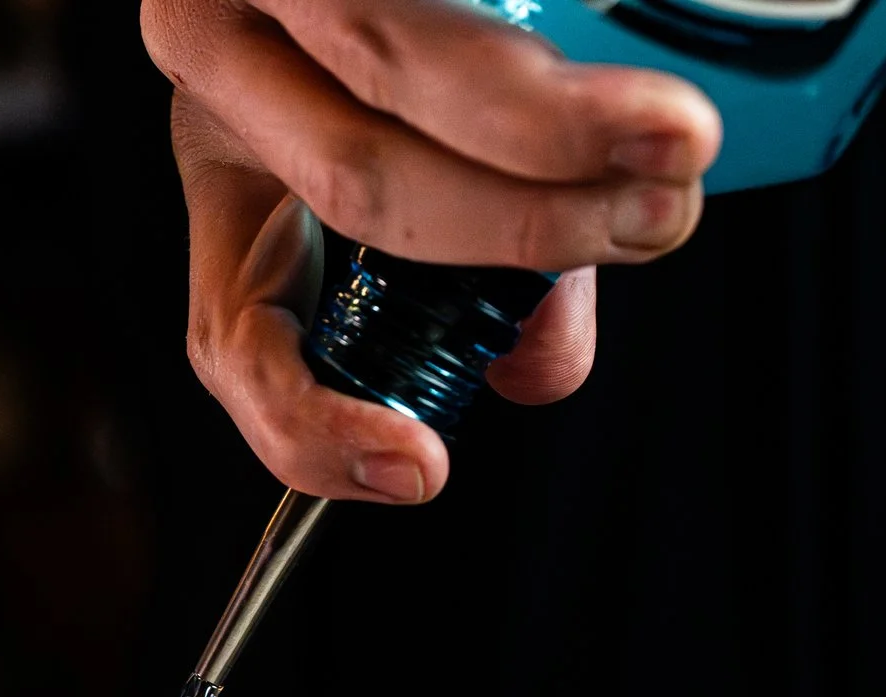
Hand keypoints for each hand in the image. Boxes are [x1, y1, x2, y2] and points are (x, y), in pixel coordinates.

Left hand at [142, 0, 720, 502]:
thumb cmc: (406, 42)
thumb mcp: (406, 165)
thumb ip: (484, 289)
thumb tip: (538, 372)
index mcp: (221, 162)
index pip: (231, 333)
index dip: (313, 420)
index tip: (425, 464)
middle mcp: (217, 65)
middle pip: (358, 180)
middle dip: (519, 225)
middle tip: (651, 224)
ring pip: (393, 66)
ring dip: (548, 126)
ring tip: (668, 148)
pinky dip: (542, 55)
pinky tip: (622, 89)